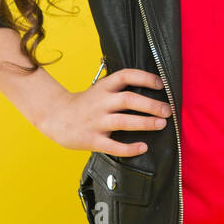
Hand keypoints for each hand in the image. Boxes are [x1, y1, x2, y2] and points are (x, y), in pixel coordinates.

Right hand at [39, 68, 170, 156]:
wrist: (56, 117)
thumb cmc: (84, 104)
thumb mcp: (99, 89)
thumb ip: (119, 88)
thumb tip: (150, 88)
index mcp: (103, 87)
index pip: (125, 76)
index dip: (144, 77)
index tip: (160, 84)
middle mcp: (101, 102)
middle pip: (128, 99)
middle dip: (151, 105)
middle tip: (167, 110)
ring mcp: (96, 121)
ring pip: (124, 121)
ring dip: (145, 123)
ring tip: (161, 124)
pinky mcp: (93, 139)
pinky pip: (114, 146)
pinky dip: (130, 148)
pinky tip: (143, 147)